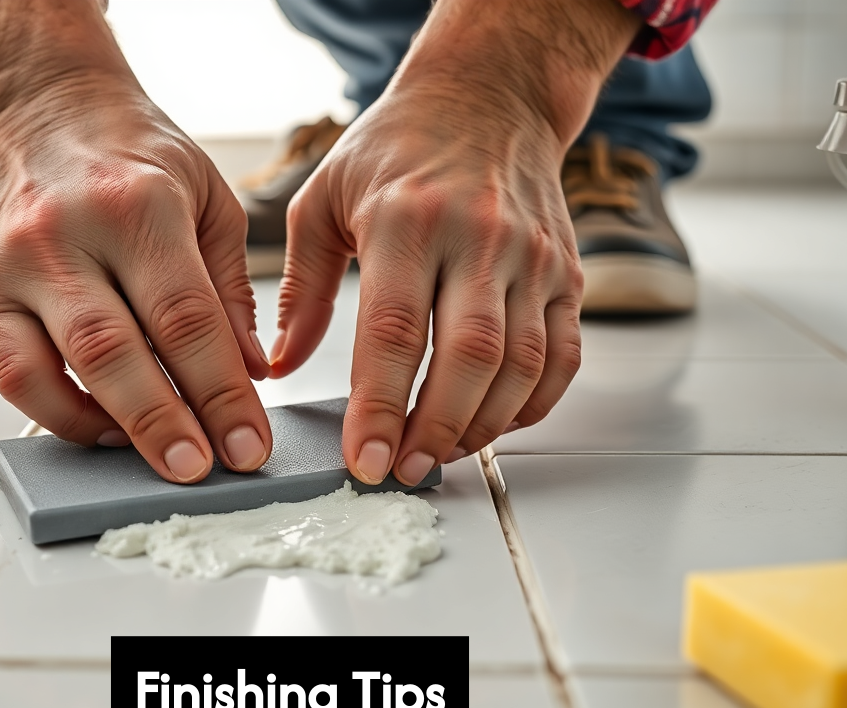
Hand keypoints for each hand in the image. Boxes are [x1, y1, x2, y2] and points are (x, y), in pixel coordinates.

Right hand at [0, 0, 272, 483]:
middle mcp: (65, 233)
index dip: (221, 393)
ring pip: (52, 371)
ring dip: (107, 430)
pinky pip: (11, 374)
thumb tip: (249, 372)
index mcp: (137, 204)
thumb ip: (229, 286)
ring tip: (153, 459)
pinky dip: (57, 413)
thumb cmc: (126, 149)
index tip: (248, 445)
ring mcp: (10, 264)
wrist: (32, 102)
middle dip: (166, 425)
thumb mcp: (204, 194)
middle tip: (204, 471)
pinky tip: (101, 426)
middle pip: (118, 353)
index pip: (186, 319)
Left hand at [271, 0, 638, 485]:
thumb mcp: (324, 196)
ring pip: (522, 364)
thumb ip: (303, 285)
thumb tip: (281, 365)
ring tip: (441, 454)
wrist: (488, 96)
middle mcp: (480, 237)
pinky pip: (563, 355)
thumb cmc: (396, 148)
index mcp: (408, 218)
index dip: (379, 407)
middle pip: (469, 357)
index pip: (394, 331)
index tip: (364, 460)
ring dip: (484, 425)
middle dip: (435, 429)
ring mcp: (532, 257)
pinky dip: (534, 403)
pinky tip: (495, 424)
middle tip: (404, 471)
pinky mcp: (566, 272)